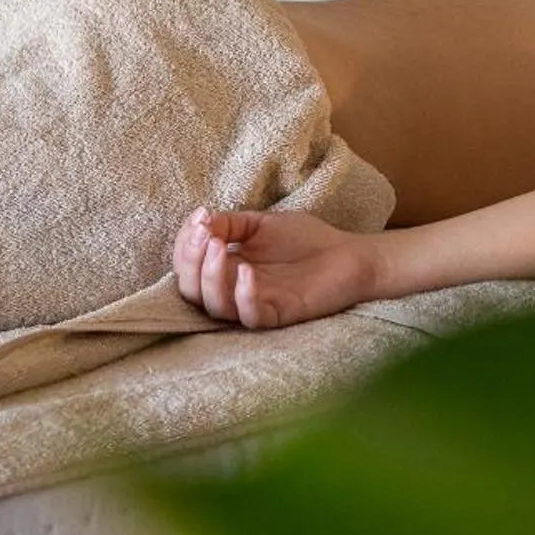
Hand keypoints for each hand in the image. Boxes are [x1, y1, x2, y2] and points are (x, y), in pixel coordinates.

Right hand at [173, 208, 377, 328]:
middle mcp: (233, 290)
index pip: (188, 266)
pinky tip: (248, 271)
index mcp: (226, 268)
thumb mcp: (261, 223)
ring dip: (211, 277)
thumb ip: (231, 223)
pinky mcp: (278, 315)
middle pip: (192, 291)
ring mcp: (255, 304)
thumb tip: (200, 220)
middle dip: (191, 262)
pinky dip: (244, 296)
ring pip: (216, 306)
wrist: (349, 253)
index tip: (200, 218)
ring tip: (219, 247)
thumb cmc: (305, 240)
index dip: (185, 245)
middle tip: (207, 237)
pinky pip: (251, 316)